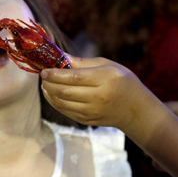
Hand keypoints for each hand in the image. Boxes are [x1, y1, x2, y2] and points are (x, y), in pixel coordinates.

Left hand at [40, 56, 166, 137]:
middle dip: (49, 84)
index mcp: (104, 79)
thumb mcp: (107, 65)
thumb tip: (60, 56)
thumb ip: (82, 62)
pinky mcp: (87, 120)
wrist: (135, 109)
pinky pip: (65, 112)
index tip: (44, 70)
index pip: (74, 77)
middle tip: (43, 76)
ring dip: (49, 94)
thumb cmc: (121, 81)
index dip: (56, 74)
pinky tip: (53, 94)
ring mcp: (92, 111)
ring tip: (46, 85)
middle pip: (65, 91)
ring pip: (62, 103)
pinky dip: (55, 103)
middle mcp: (98, 97)